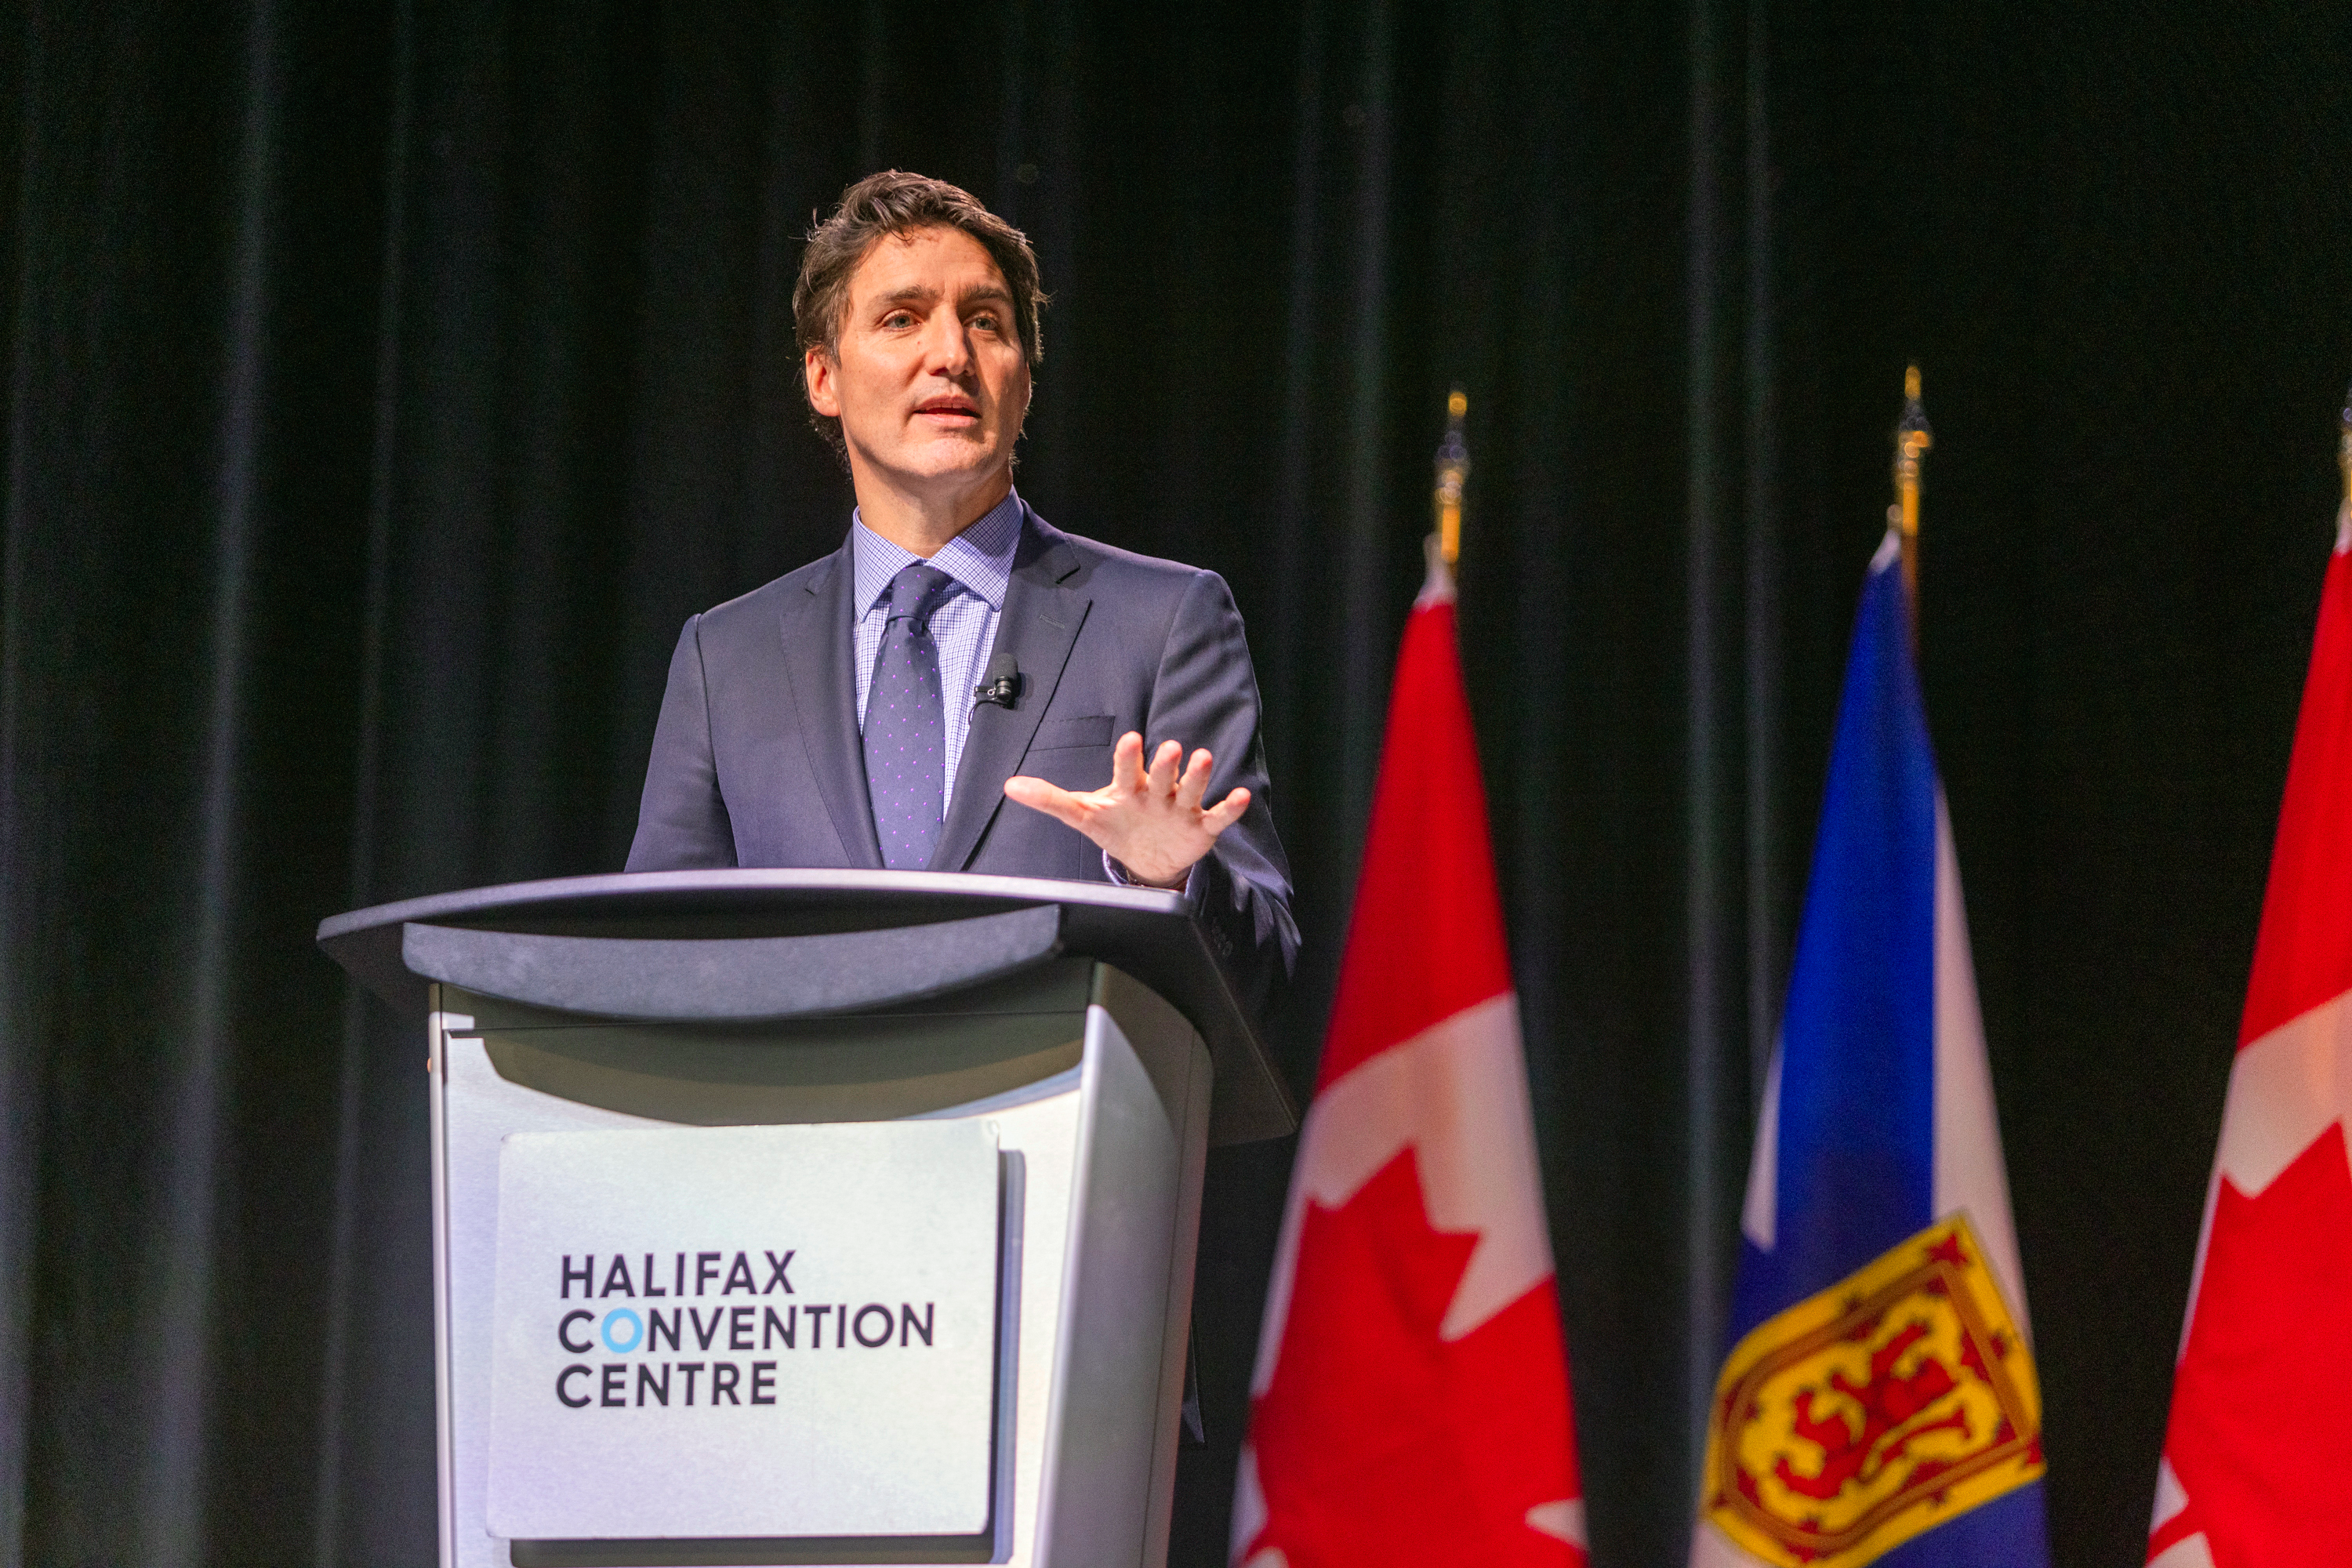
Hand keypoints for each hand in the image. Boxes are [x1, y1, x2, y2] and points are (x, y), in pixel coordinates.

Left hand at [1004, 732, 1250, 888]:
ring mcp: (1181, 807)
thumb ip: (1049, 799)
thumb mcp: (1082, 814)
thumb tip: (1010, 786)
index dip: (1128, 755)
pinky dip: (1231, 808)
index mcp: (1128, 786)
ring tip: (1204, 757)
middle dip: (1165, 763)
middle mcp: (1157, 791)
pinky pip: (1219, 816)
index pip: (1126, 767)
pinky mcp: (1201, 827)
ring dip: (1198, 775)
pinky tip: (1242, 797)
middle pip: (1161, 774)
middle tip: (1169, 748)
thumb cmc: (1116, 825)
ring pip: (1191, 787)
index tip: (1131, 739)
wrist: (1147, 857)